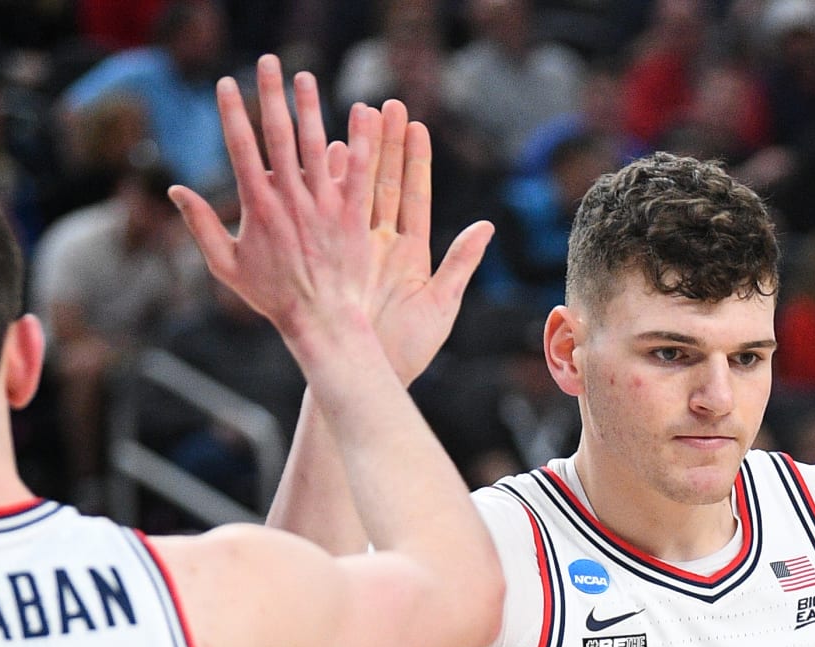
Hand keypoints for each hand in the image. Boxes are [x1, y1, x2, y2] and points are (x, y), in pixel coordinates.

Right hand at [170, 56, 384, 351]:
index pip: (241, 147)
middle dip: (271, 95)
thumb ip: (201, 225)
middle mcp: (290, 200)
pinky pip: (359, 173)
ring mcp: (323, 207)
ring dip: (310, 108)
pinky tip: (362, 112)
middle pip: (278, 136)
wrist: (321, 322)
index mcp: (257, 206)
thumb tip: (175, 190)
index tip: (227, 82)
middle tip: (269, 62)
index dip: (232, 112)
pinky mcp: (353, 217)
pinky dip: (360, 142)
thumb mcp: (226, 265)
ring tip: (305, 76)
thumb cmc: (273, 297)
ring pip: (316, 146)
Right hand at [355, 99, 493, 385]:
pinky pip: (331, 215)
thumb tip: (486, 227)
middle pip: (386, 183)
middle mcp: (383, 245)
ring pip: (357, 192)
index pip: (414, 195)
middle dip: (388, 143)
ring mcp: (356, 249)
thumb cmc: (406, 350)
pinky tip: (328, 149)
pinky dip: (330, 184)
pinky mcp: (335, 258)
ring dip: (358, 154)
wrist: (364, 373)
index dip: (415, 160)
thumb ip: (462, 264)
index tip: (416, 125)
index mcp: (411, 254)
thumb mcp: (440, 306)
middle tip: (389, 104)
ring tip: (359, 114)